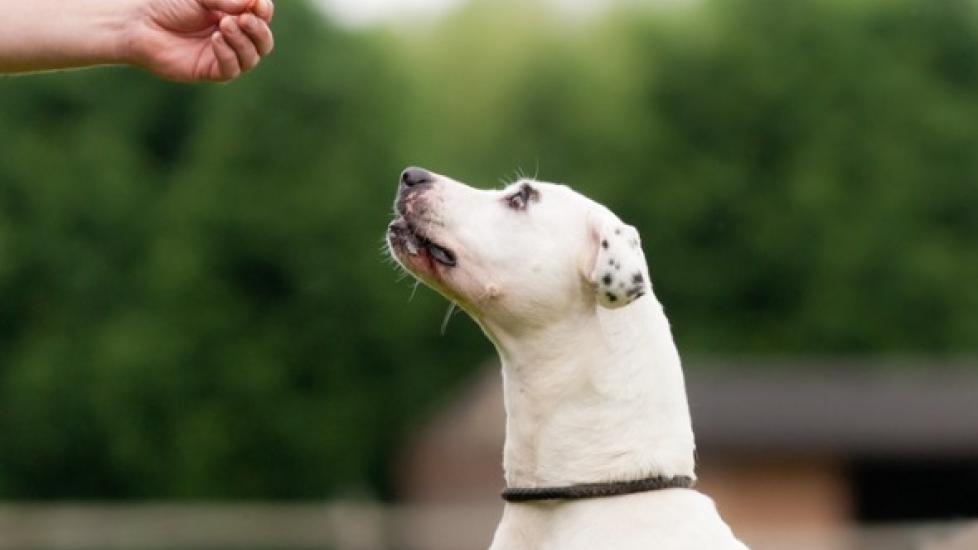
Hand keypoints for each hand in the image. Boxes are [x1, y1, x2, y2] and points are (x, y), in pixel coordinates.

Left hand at [128, 0, 274, 81]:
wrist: (140, 24)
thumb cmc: (168, 5)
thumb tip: (254, 3)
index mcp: (234, 15)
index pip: (261, 17)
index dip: (264, 12)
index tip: (259, 5)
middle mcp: (233, 38)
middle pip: (263, 41)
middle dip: (258, 30)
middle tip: (244, 18)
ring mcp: (223, 56)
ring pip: (251, 57)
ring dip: (243, 41)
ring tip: (225, 25)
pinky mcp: (210, 71)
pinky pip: (231, 69)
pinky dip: (228, 54)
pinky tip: (216, 39)